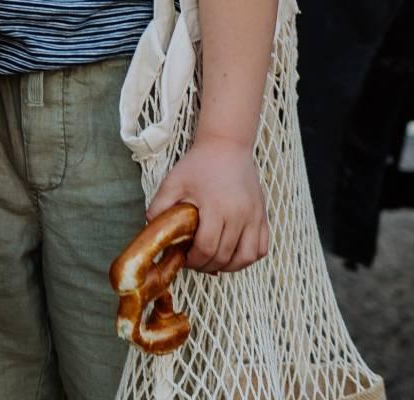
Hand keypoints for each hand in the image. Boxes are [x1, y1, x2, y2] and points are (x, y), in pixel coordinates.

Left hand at [146, 135, 267, 273]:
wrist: (226, 145)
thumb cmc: (198, 163)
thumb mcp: (174, 180)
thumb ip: (159, 205)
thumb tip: (150, 228)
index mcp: (216, 206)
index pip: (207, 248)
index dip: (194, 260)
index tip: (184, 259)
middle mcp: (239, 214)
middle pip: (225, 256)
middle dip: (207, 265)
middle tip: (195, 262)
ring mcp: (254, 216)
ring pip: (247, 257)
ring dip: (229, 266)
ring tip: (213, 262)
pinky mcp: (263, 215)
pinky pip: (262, 248)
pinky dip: (248, 257)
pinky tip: (233, 254)